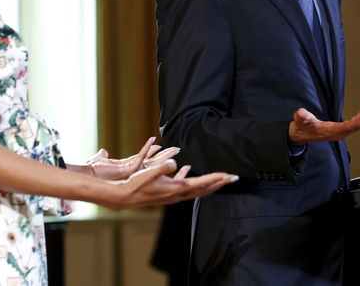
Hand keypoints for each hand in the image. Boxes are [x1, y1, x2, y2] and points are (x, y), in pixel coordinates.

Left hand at [86, 136, 179, 179]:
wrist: (88, 174)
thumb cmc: (93, 169)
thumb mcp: (100, 160)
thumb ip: (103, 156)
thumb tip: (103, 152)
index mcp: (128, 167)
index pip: (145, 160)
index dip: (153, 154)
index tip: (162, 147)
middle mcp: (133, 170)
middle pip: (153, 162)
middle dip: (166, 156)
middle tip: (178, 150)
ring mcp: (132, 170)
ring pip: (152, 162)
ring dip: (164, 155)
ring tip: (175, 149)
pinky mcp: (128, 168)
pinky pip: (140, 157)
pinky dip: (147, 148)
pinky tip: (154, 141)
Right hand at [102, 159, 237, 209]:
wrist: (125, 196)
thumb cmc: (136, 183)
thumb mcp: (149, 172)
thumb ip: (163, 167)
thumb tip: (176, 162)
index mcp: (176, 188)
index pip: (200, 183)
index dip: (215, 179)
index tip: (228, 176)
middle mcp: (177, 194)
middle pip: (204, 189)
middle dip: (219, 184)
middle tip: (233, 179)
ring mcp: (173, 195)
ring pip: (196, 190)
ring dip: (209, 184)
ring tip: (219, 178)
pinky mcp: (168, 192)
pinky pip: (184, 187)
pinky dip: (191, 179)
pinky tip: (189, 170)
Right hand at [288, 99, 359, 145]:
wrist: (301, 134)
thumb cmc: (301, 127)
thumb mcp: (299, 120)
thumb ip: (302, 117)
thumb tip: (302, 114)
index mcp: (330, 131)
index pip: (346, 128)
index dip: (357, 124)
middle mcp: (339, 133)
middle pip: (357, 125)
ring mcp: (342, 130)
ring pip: (358, 122)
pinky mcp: (342, 127)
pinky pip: (356, 120)